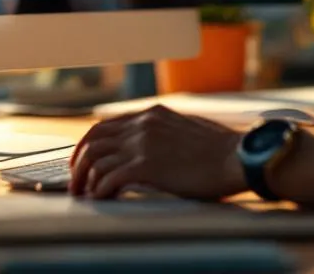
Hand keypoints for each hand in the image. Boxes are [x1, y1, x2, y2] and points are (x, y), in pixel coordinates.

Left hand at [69, 105, 245, 199]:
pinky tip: (101, 199)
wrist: (237, 157)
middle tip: (75, 182)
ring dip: (84, 180)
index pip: (105, 125)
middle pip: (93, 140)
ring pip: (95, 159)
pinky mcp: (145, 166)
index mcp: (152, 113)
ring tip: (84, 195)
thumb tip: (153, 147)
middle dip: (78, 163)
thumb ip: (164, 132)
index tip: (82, 161)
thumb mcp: (187, 128)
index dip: (88, 145)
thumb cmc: (221, 150)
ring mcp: (142, 143)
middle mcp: (142, 124)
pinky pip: (108, 178)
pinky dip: (99, 190)